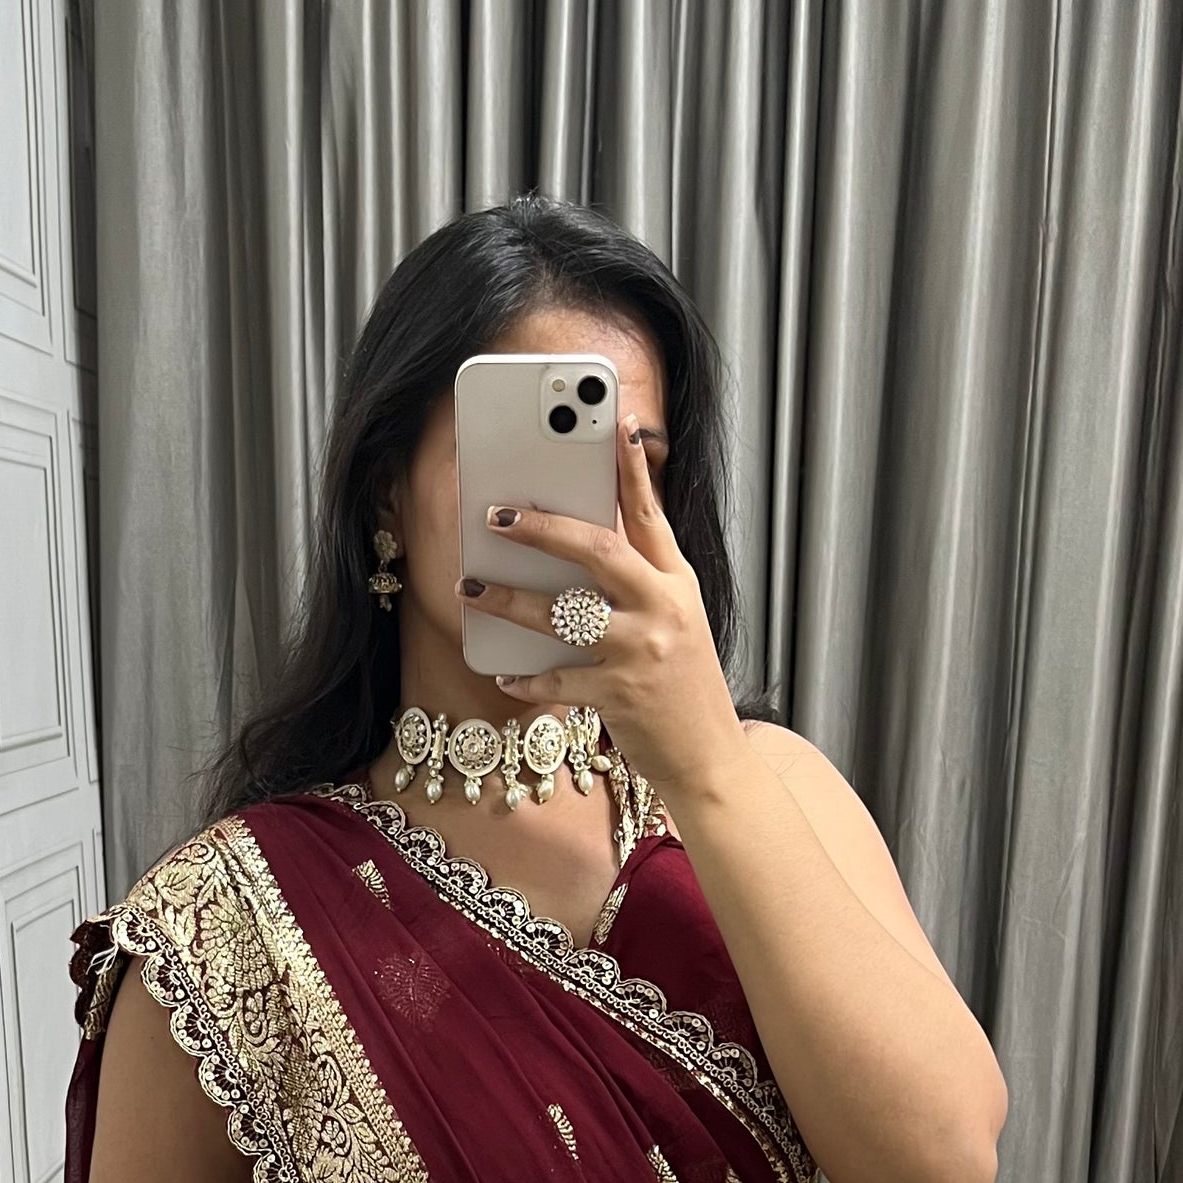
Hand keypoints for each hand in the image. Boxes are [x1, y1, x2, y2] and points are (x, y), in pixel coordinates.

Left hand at [455, 412, 742, 792]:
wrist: (710, 757)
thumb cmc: (684, 685)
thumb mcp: (678, 620)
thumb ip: (641, 580)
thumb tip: (582, 540)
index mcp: (677, 582)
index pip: (650, 515)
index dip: (631, 469)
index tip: (615, 425)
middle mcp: (662, 609)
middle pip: (598, 551)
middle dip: (543, 529)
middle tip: (498, 515)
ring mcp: (642, 652)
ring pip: (564, 614)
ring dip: (510, 600)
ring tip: (472, 587)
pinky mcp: (620, 696)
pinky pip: (558, 680)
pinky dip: (527, 679)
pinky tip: (504, 672)